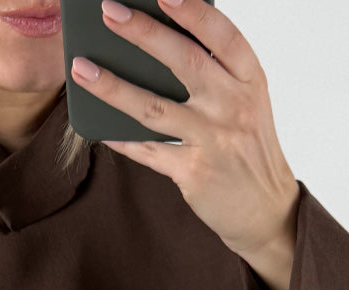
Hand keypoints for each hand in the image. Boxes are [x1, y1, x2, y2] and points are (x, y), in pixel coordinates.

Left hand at [70, 0, 299, 289]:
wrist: (267, 210)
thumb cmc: (248, 147)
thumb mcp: (247, 102)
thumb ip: (215, 74)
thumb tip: (156, 44)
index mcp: (250, 81)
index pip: (223, 36)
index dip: (194, 11)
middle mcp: (233, 107)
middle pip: (183, 63)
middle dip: (143, 34)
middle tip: (109, 11)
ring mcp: (213, 141)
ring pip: (155, 108)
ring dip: (113, 86)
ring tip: (82, 68)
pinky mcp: (194, 174)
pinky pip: (149, 152)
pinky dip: (121, 139)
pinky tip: (98, 125)